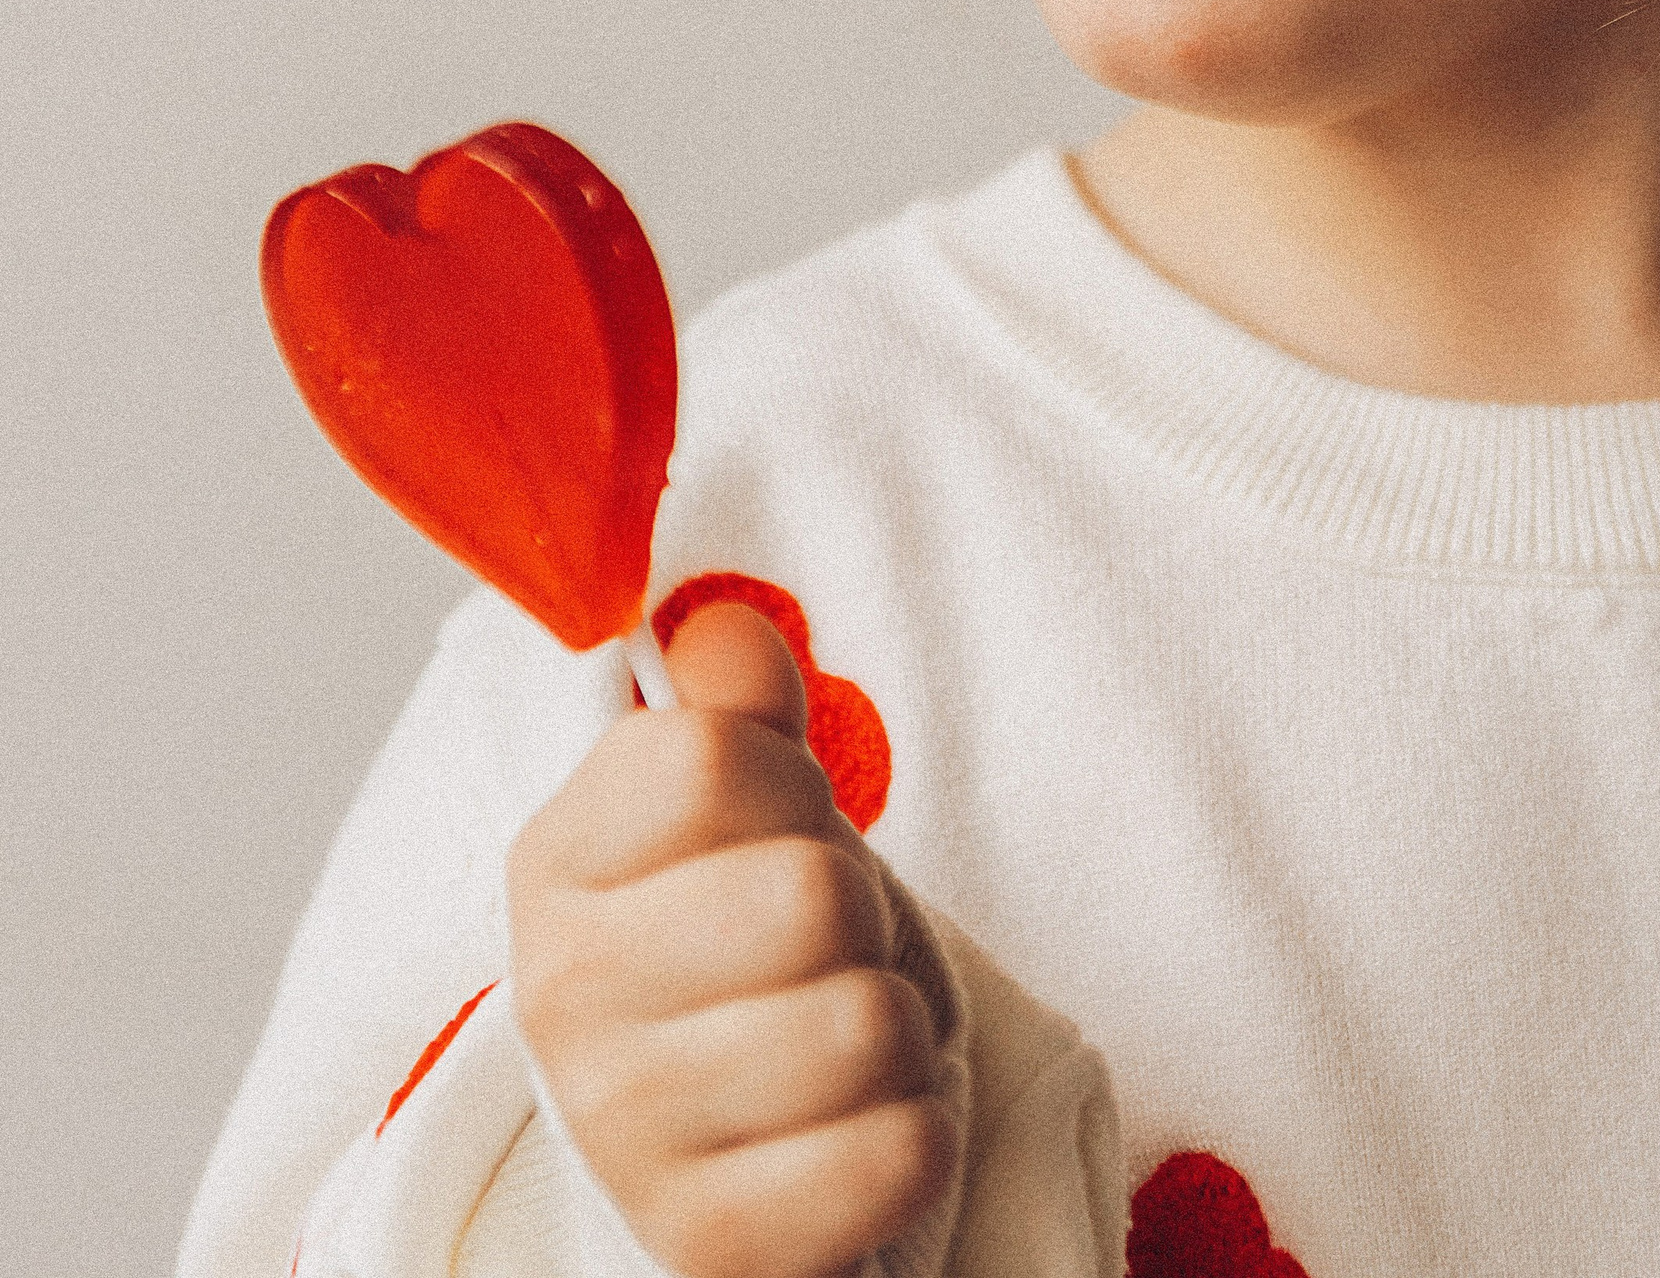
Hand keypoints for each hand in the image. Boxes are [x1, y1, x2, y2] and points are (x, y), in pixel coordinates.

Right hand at [509, 601, 958, 1277]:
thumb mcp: (741, 802)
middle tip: (820, 948)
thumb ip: (734, 701)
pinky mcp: (707, 1245)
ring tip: (840, 1034)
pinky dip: (912, 1130)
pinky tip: (852, 1128)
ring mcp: (624, 1136)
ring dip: (896, 1024)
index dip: (789, 781)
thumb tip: (720, 633)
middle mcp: (563, 1000)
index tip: (777, 825)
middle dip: (858, 911)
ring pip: (867, 1023)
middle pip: (810, 894)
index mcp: (558, 863)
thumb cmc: (742, 944)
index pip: (712, 759)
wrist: (741, 1138)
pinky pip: (896, 1153)